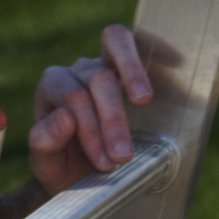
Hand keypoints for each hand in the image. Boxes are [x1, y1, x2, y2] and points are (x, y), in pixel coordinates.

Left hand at [27, 23, 154, 197]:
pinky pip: (137, 41)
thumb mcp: (48, 166)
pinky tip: (172, 62)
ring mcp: (104, 61)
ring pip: (114, 45)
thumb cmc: (65, 168)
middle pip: (97, 78)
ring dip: (131, 73)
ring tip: (143, 99)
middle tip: (124, 156)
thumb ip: (45, 144)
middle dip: (112, 120)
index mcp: (52, 87)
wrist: (85, 177)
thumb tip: (65, 117)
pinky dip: (153, 47)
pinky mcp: (130, 63)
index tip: (105, 164)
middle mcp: (76, 70)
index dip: (91, 131)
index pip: (74, 99)